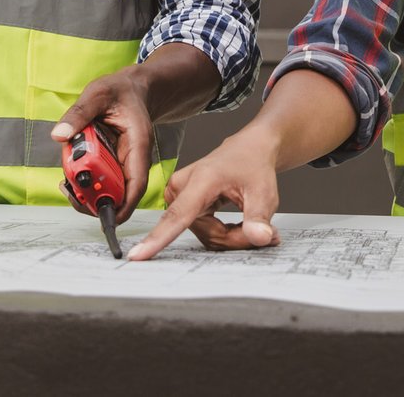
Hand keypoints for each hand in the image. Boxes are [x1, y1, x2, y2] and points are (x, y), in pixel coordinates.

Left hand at [51, 67, 156, 223]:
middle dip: (94, 198)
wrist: (132, 89)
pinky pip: (98, 176)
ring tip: (66, 183)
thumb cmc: (121, 91)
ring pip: (106, 187)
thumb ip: (79, 113)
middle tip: (70, 192)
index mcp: (137, 144)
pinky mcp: (111, 161)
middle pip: (118, 192)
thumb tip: (60, 134)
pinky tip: (69, 172)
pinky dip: (83, 177)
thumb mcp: (98, 94)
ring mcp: (122, 162)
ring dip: (86, 188)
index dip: (124, 205)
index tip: (108, 218)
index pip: (136, 183)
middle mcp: (132, 158)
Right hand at [125, 129, 281, 260]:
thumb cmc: (254, 165)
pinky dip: (224, 233)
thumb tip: (260, 238)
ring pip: (205, 236)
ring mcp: (179, 195)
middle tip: (263, 232)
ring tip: (253, 225)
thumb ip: (260, 218)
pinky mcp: (181, 203)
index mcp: (201, 180)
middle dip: (234, 238)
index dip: (158, 238)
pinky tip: (242, 225)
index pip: (177, 216)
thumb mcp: (265, 192)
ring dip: (231, 237)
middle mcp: (183, 186)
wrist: (251, 149)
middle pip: (204, 233)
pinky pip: (202, 231)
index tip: (138, 255)